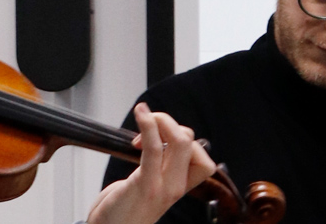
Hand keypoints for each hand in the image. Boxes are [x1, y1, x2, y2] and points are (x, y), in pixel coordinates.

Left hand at [87, 103, 216, 223]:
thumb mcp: (147, 188)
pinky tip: (141, 113)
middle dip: (171, 123)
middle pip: (194, 144)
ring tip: (143, 119)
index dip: (187, 142)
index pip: (204, 161)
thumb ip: (156, 168)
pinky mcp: (144, 185)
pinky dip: (149, 126)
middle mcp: (175, 188)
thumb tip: (156, 141)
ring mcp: (162, 187)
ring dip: (162, 120)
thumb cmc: (121, 211)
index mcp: (177, 187)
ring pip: (181, 142)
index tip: (162, 140)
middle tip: (147, 128)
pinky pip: (154, 148)